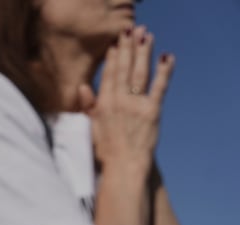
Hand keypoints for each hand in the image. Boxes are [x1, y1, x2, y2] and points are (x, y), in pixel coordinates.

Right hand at [78, 26, 174, 171]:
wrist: (123, 166)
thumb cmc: (105, 151)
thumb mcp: (91, 127)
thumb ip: (88, 105)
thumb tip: (83, 87)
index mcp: (103, 104)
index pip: (108, 75)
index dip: (113, 57)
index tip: (116, 44)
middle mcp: (118, 101)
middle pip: (124, 68)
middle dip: (127, 48)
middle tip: (130, 31)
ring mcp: (135, 105)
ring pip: (139, 72)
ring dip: (143, 52)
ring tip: (147, 35)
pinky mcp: (152, 111)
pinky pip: (159, 86)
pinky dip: (164, 71)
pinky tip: (167, 57)